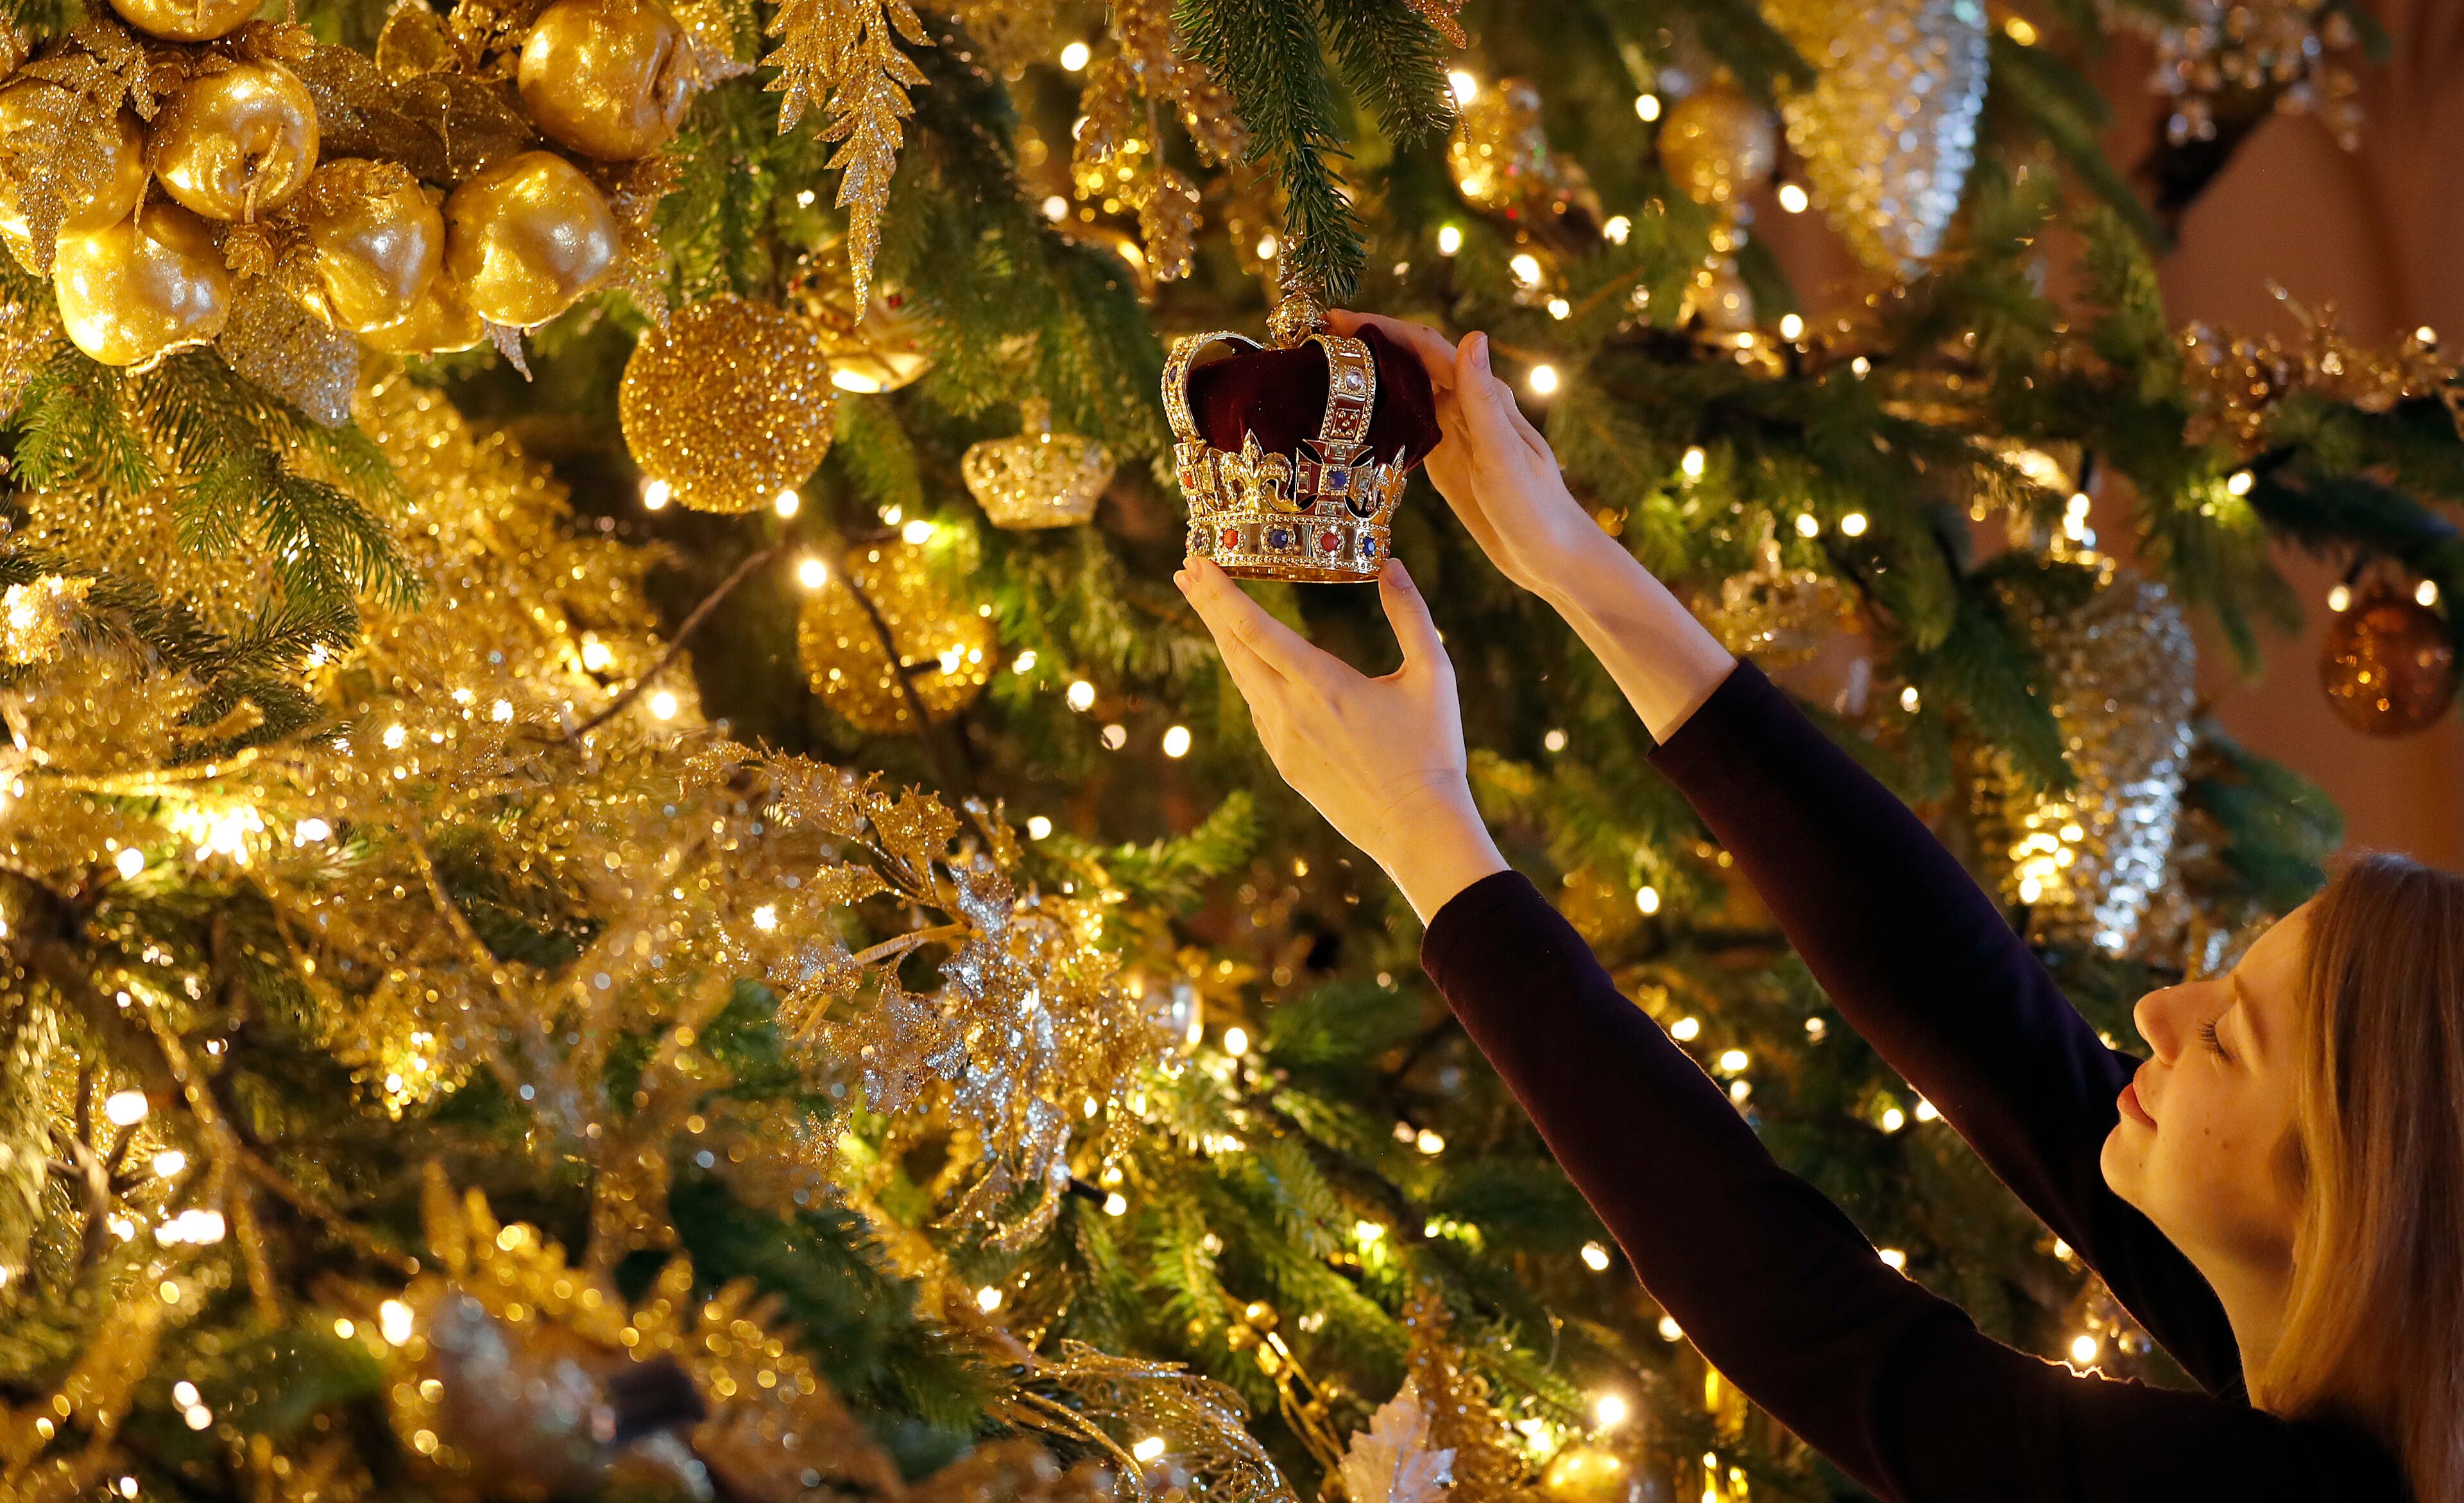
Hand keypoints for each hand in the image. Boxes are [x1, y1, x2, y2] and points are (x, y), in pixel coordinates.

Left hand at [1173, 554, 1506, 923]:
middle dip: (1206, 606)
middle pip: (1233, 648)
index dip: (1219, 593)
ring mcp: (1282, 741)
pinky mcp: (1285, 764)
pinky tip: (1248, 666)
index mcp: (1321, 683)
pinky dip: (1247, 679)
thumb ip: (1410, 615)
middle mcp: (1290, 710)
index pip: (1253, 627)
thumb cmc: (1432, 750)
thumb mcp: (1434, 674)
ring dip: (1222, 640)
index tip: (1196, 562)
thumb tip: (1391, 565)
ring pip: (1241, 680)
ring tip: (1208, 609)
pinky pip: (1258, 711)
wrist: (1417, 828)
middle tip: (1183, 572)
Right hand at [1329, 309, 1736, 739]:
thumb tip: (1473, 337)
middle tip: (1314, 343)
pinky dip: (1379, 417)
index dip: (1379, 328)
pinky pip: (1408, 428)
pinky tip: (1351, 424)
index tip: (1333, 320)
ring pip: (1405, 392)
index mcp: (1482, 397)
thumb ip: (1484, 401)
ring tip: (1321, 374)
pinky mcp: (1447, 461)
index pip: (1424, 347)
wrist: (1554, 558)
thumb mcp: (1505, 456)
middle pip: (1409, 361)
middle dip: (1365, 345)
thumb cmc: (1536, 510)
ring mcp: (1455, 433)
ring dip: (1368, 377)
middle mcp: (1467, 406)